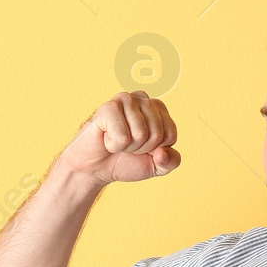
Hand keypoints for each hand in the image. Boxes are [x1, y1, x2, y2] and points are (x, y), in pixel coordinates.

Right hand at [57, 91, 180, 187]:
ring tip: (116, 140)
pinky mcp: (108, 107)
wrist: (95, 168)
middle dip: (142, 148)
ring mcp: (125, 100)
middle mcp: (143, 98)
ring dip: (127, 147)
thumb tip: (162, 153)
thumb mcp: (156, 166)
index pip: (170, 135)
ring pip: (141, 134)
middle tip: (127, 145)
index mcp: (158, 108)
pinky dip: (114, 145)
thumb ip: (171, 162)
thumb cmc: (125, 160)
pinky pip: (123, 136)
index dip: (156, 150)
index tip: (141, 147)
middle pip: (157, 134)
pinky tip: (106, 138)